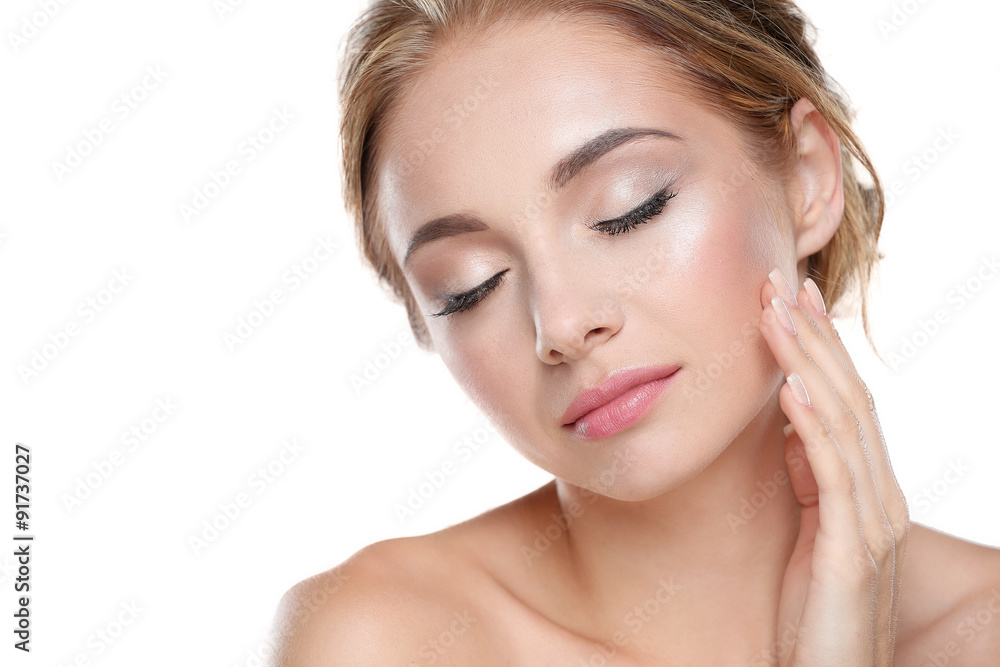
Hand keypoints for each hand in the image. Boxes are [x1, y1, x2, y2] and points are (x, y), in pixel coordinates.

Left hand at [758, 267, 909, 665]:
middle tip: (782, 284)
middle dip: (814, 339)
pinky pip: (834, 475)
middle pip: (850, 399)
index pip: (846, 402)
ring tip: (777, 315)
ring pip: (845, 424)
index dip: (820, 349)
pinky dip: (814, 426)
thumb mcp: (807, 532)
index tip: (791, 300)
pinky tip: (793, 389)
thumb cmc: (812, 614)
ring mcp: (873, 524)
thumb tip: (789, 425)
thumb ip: (808, 480)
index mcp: (867, 491)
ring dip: (809, 364)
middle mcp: (880, 498)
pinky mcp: (855, 552)